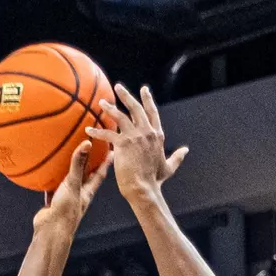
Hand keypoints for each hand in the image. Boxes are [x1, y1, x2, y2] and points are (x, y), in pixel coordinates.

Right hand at [33, 140, 110, 232]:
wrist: (51, 230)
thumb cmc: (67, 209)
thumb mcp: (73, 183)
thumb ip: (78, 164)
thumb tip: (87, 143)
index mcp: (88, 191)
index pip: (101, 173)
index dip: (106, 161)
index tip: (112, 150)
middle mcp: (79, 194)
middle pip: (86, 176)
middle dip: (89, 164)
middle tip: (91, 151)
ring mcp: (67, 198)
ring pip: (68, 181)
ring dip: (69, 171)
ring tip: (66, 158)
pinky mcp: (54, 202)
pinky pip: (52, 187)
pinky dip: (50, 180)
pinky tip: (45, 173)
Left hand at [85, 84, 188, 200]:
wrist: (144, 187)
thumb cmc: (155, 179)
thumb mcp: (169, 166)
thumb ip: (177, 156)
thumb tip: (186, 150)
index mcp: (157, 136)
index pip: (153, 113)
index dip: (148, 100)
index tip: (144, 90)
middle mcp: (148, 133)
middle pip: (136, 108)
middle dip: (126, 96)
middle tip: (118, 87)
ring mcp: (136, 137)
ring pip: (121, 116)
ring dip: (109, 107)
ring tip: (101, 102)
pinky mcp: (123, 143)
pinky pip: (108, 132)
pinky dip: (97, 130)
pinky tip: (89, 129)